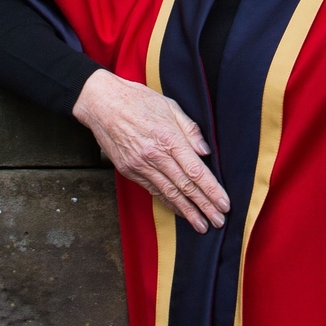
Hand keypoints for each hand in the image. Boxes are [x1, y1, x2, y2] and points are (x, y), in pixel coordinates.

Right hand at [73, 70, 229, 232]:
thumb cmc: (137, 99)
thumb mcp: (170, 106)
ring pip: (169, 194)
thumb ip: (190, 130)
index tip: (224, 204)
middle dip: (204, 206)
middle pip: (185, 187)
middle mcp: (155, 156)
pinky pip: (153, 190)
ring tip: (202, 225)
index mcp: (169, 138)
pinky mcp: (129, 170)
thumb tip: (205, 152)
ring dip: (187, 212)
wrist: (101, 103)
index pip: (195, 171)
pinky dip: (168, 203)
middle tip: (219, 221)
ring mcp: (140, 165)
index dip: (212, 190)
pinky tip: (179, 211)